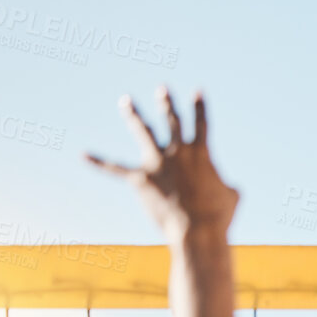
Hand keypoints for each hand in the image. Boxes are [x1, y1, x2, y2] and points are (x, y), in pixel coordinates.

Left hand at [87, 88, 238, 240]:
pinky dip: (100, 162)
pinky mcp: (141, 178)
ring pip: (144, 132)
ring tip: (126, 101)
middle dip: (166, 103)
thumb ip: (229, 186)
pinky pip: (116, 169)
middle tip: (162, 88)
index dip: (200, 107)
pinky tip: (84, 155)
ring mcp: (158, 163)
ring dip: (135, 115)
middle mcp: (178, 152)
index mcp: (201, 154)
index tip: (197, 91)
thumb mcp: (232, 197)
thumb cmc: (218, 216)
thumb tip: (231, 187)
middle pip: (171, 120)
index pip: (201, 124)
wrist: (197, 228)